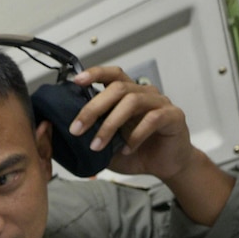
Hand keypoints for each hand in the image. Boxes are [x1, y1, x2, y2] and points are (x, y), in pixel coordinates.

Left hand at [67, 65, 236, 222]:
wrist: (165, 164)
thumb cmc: (137, 151)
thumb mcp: (107, 145)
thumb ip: (92, 136)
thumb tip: (64, 135)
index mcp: (128, 94)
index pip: (112, 75)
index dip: (95, 73)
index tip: (76, 81)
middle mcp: (144, 93)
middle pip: (118, 88)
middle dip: (93, 108)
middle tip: (77, 129)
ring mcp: (160, 103)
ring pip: (132, 102)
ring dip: (110, 125)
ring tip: (97, 146)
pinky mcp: (173, 116)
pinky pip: (153, 119)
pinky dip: (135, 135)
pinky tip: (126, 149)